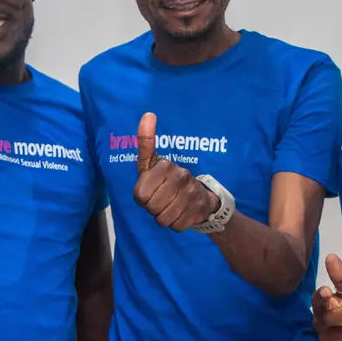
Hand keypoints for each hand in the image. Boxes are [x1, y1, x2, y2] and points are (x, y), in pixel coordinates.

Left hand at [134, 112, 218, 230]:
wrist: (201, 196)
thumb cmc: (167, 180)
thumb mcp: (151, 162)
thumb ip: (145, 141)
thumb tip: (147, 114)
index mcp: (165, 165)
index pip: (140, 196)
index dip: (142, 198)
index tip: (150, 190)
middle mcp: (180, 176)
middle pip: (151, 208)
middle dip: (153, 208)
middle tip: (162, 200)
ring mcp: (192, 193)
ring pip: (163, 219)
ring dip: (164, 217)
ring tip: (171, 206)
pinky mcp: (199, 209)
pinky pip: (176, 226)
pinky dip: (176, 224)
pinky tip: (182, 213)